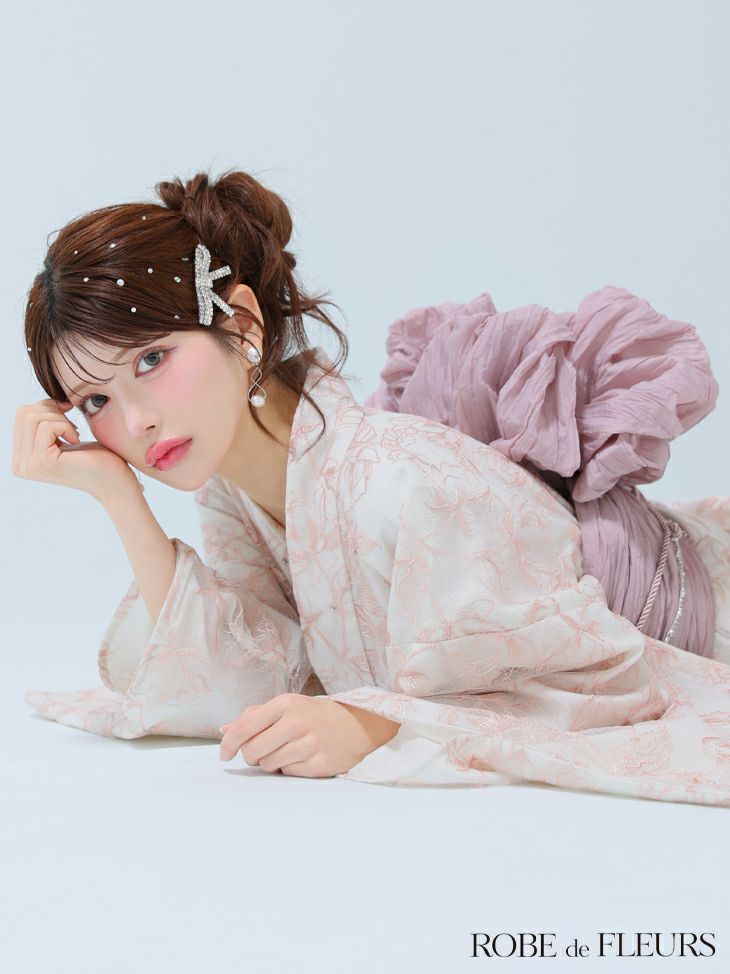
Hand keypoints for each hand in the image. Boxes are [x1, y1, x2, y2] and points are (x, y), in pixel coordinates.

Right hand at [11, 398, 138, 500]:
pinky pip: (47, 426)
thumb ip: (41, 425)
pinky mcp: (43, 461)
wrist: (113, 480)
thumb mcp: (60, 438)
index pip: (21, 414)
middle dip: (53, 410)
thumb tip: (33, 405)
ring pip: (34, 417)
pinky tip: (77, 440)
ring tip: (75, 434)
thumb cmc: (93, 457)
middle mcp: (20, 465)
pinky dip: (66, 426)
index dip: (49, 407)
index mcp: (21, 459)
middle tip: (73, 426)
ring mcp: (29, 465)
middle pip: (24, 413)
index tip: (68, 419)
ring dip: (61, 419)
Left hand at [218, 693, 400, 777]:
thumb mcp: (286, 706)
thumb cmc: (314, 715)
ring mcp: (308, 745)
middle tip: (261, 751)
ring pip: (268, 765)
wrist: (355, 725)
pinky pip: (287, 773)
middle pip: (252, 751)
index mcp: (284, 705)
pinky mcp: (318, 765)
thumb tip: (224, 730)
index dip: (229, 744)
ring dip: (270, 762)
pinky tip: (300, 758)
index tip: (224, 754)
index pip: (245, 727)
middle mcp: (295, 723)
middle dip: (251, 755)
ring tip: (286, 751)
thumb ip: (254, 716)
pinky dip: (288, 768)